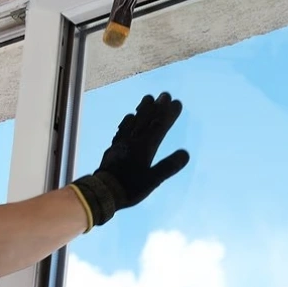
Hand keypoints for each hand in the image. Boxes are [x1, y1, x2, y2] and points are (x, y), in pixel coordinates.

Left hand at [70, 93, 189, 229]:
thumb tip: (185, 154)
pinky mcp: (114, 147)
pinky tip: (129, 117)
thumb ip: (168, 166)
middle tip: (164, 94)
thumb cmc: (130, 188)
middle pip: (147, 120)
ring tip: (148, 98)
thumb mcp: (152, 180)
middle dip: (157, 107)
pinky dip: (128, 121)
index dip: (169, 114)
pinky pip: (122, 129)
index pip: (160, 126)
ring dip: (142, 109)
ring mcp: (122, 142)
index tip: (177, 103)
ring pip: (134, 121)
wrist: (103, 192)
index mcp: (145, 147)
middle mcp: (133, 140)